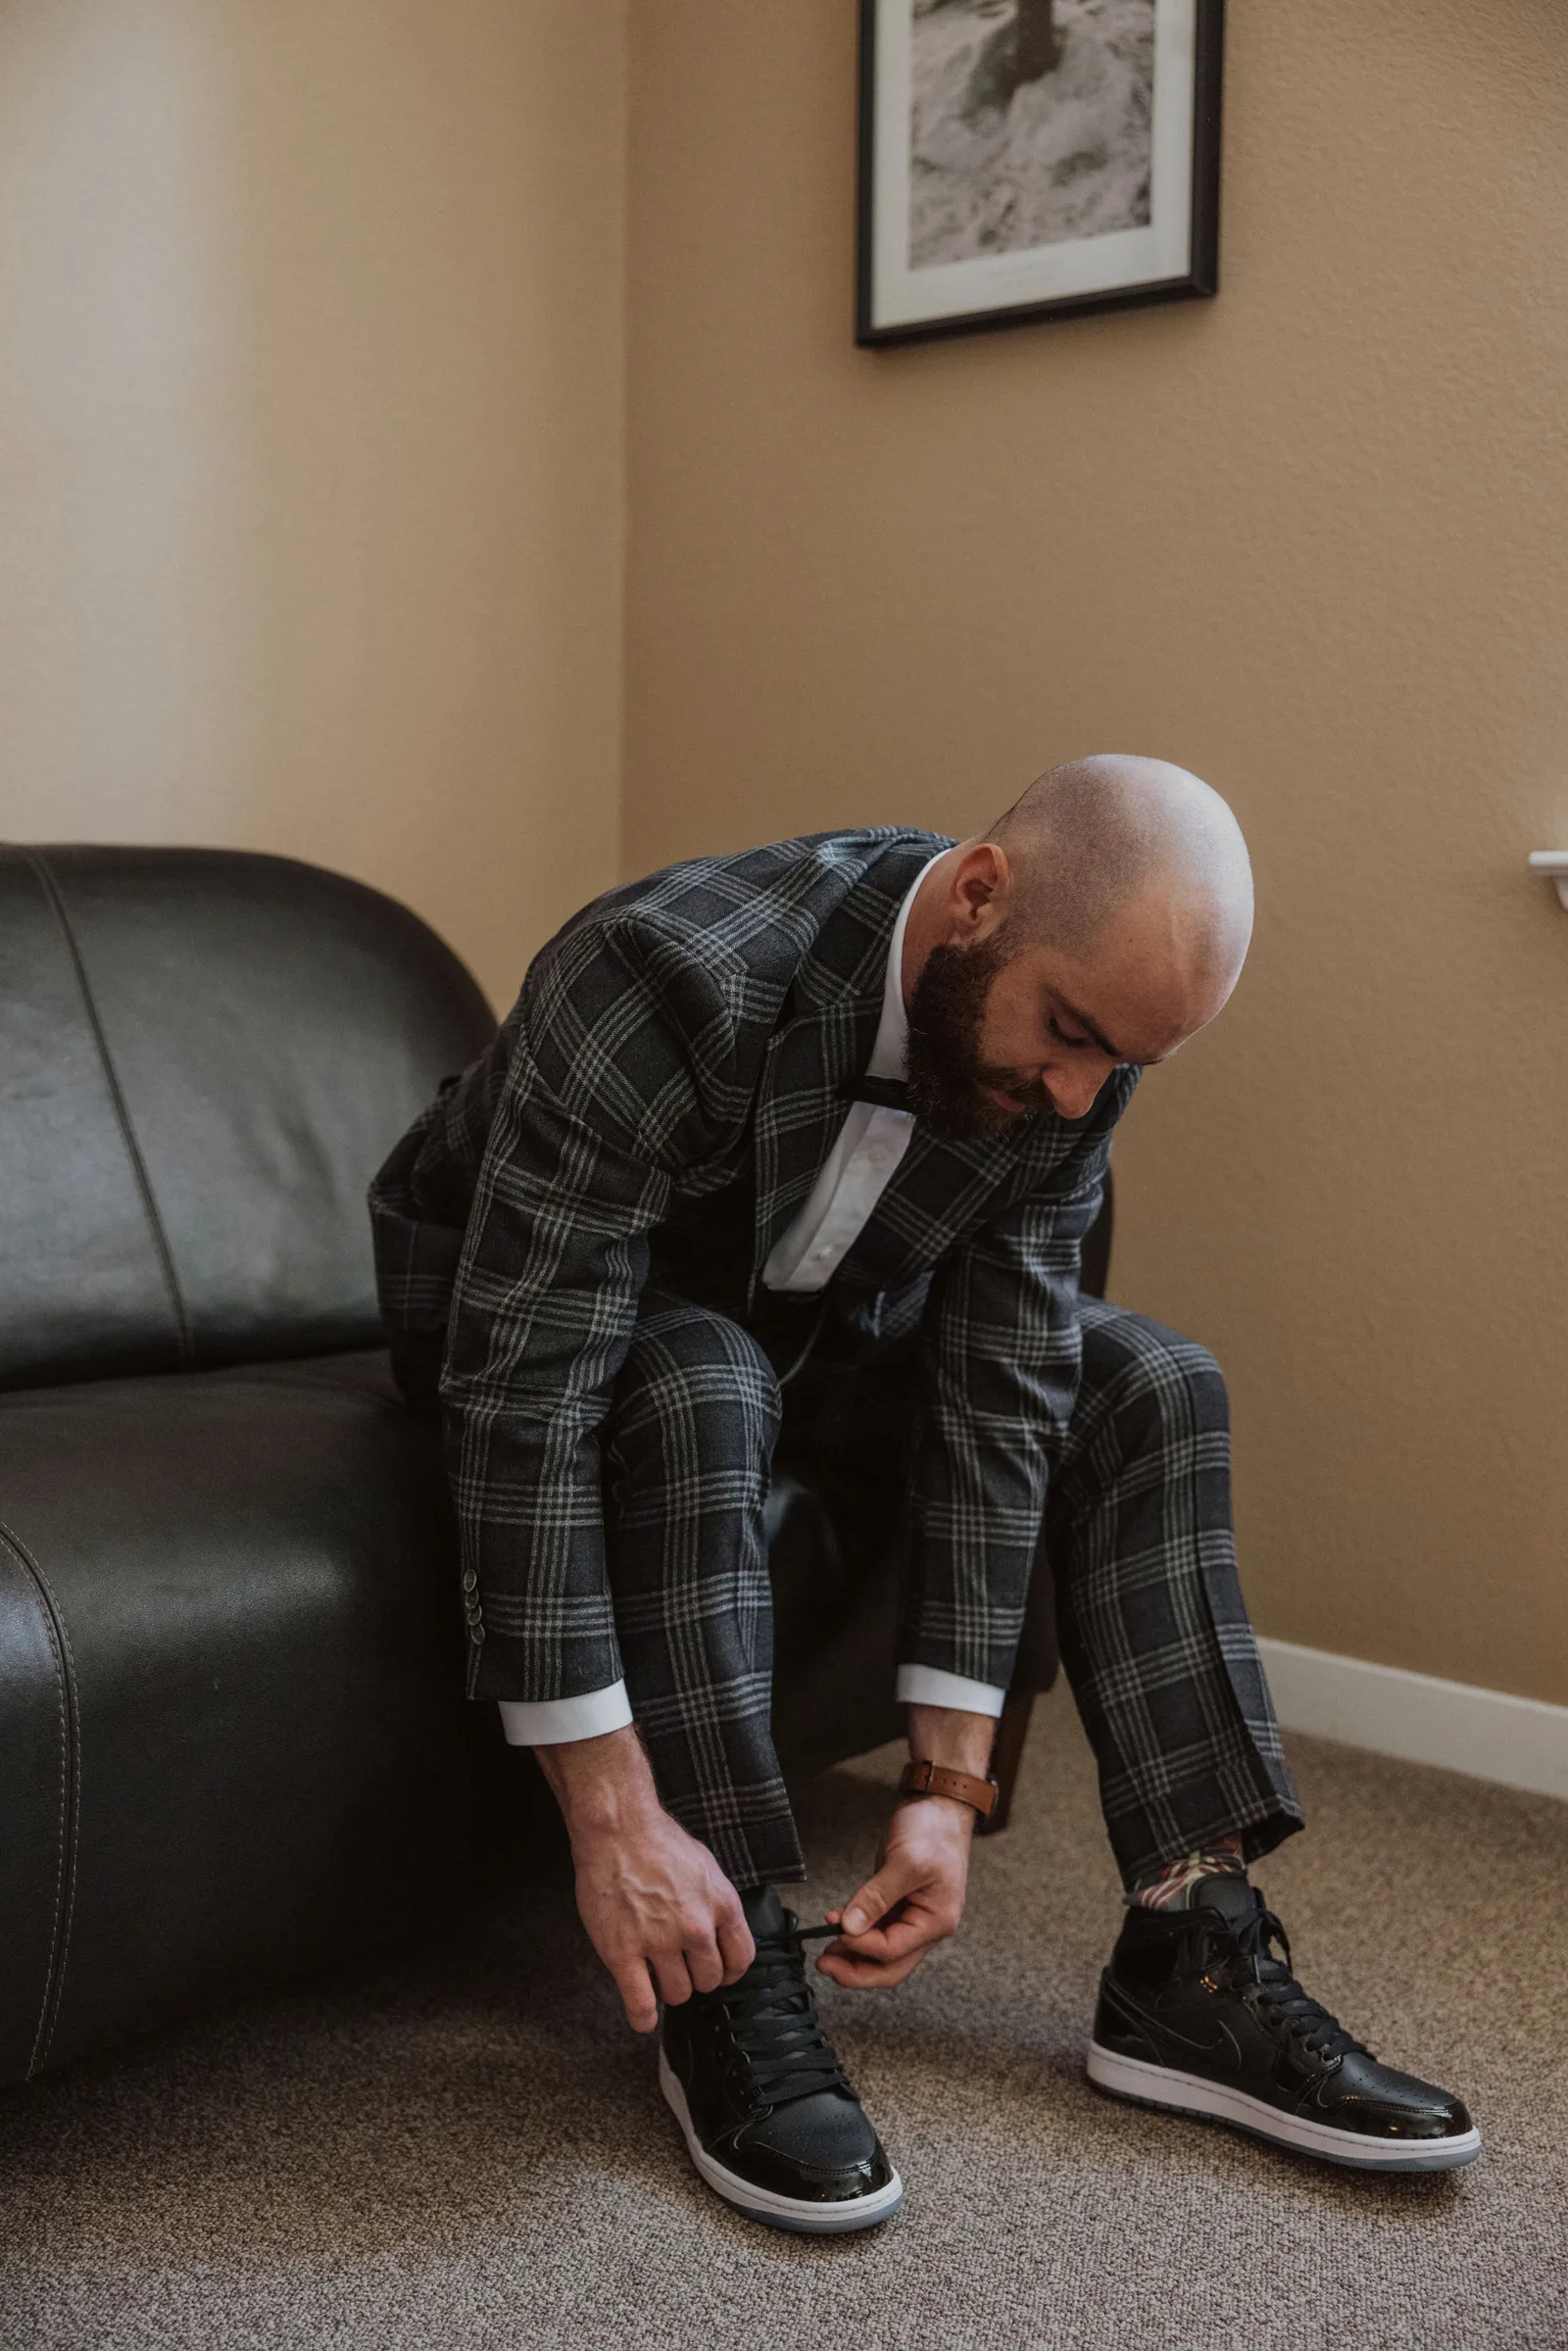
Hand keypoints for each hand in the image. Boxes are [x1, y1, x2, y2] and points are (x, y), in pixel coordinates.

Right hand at [535, 1725, 753, 2032]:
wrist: (617, 1829)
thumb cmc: (658, 1841)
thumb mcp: (705, 1867)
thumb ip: (716, 1903)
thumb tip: (721, 1932)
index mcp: (722, 1905)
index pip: (741, 1959)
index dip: (729, 1971)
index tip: (716, 1972)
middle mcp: (696, 1927)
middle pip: (708, 1981)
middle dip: (695, 1978)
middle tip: (679, 1967)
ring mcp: (660, 1942)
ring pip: (678, 1994)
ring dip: (668, 1990)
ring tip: (656, 1976)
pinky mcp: (623, 1952)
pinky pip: (641, 2003)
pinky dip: (643, 2017)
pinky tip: (643, 2016)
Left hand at [815, 1700, 993, 1991]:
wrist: (940, 1804)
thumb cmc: (934, 1829)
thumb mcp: (905, 1862)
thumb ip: (876, 1897)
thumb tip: (849, 1927)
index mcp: (936, 1921)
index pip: (892, 1951)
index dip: (861, 1946)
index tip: (836, 1932)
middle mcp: (927, 1926)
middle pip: (890, 1966)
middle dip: (856, 1971)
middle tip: (825, 1964)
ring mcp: (913, 1917)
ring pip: (882, 1954)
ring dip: (854, 1956)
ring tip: (826, 1953)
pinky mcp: (900, 1905)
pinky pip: (878, 1932)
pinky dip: (858, 1936)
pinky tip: (838, 1932)